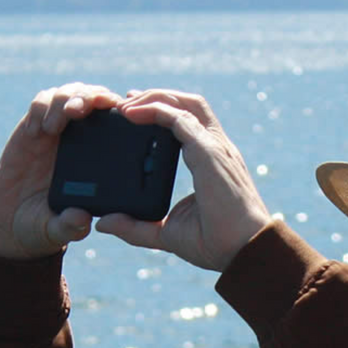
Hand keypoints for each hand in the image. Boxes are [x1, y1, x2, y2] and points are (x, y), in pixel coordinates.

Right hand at [0, 85, 120, 258]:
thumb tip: (81, 219)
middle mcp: (84, 139)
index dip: (123, 110)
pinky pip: (41, 102)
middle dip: (90, 97)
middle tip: (78, 112)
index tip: (118, 113)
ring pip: (70, 93)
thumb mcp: (57, 231)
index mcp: (101, 159)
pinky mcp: (33, 127)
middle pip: (96, 98)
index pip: (120, 124)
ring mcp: (59, 130)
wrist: (11, 222)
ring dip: (64, 100)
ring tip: (52, 126)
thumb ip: (69, 227)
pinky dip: (41, 108)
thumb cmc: (43, 225)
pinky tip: (35, 131)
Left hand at [94, 91, 273, 271]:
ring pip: (185, 104)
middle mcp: (215, 148)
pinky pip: (178, 118)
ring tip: (126, 103)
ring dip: (154, 97)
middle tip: (125, 101)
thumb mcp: (166, 233)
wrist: (244, 251)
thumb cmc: (216, 244)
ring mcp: (214, 147)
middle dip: (157, 96)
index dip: (163, 112)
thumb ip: (135, 227)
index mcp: (210, 162)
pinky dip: (154, 109)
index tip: (134, 113)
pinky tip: (132, 113)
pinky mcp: (208, 151)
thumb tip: (103, 223)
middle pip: (189, 105)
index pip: (188, 124)